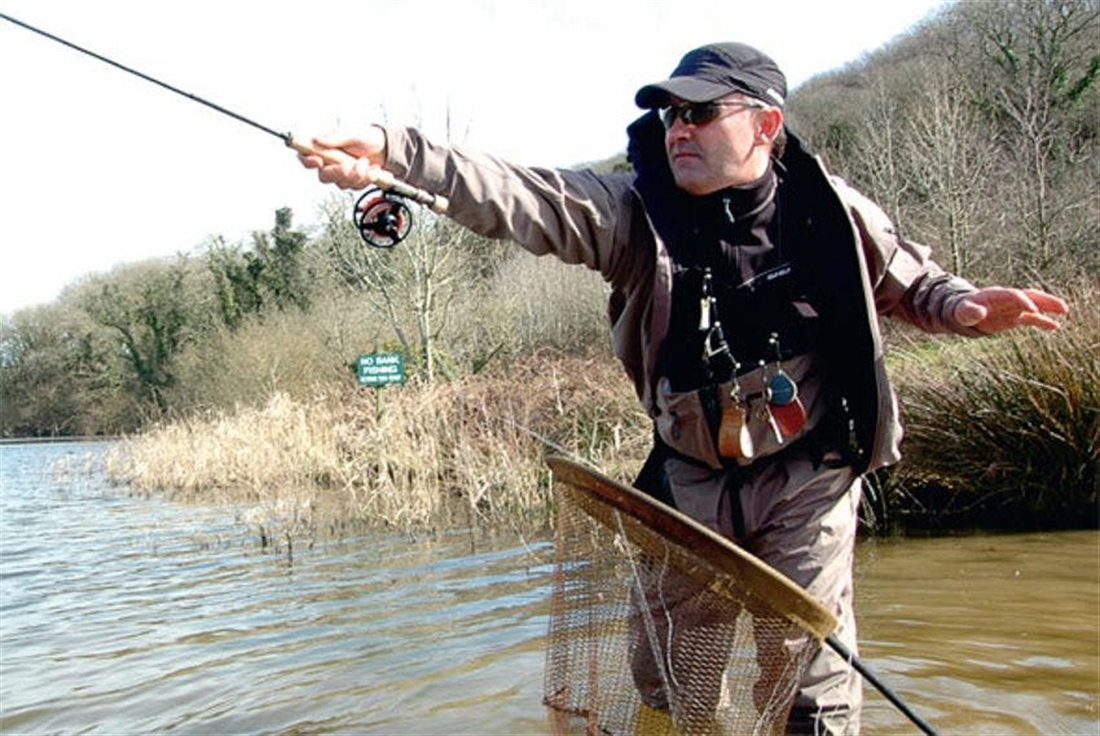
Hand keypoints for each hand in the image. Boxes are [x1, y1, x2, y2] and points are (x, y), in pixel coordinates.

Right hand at [297, 127, 386, 189]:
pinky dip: (366, 179)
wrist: (384, 147)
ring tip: (365, 162)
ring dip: (356, 175)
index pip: (305, 157)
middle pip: (324, 176)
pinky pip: (355, 187)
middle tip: (350, 164)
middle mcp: (330, 162)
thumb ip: (335, 137)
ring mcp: (341, 174)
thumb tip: (317, 140)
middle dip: (338, 172)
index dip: (308, 162)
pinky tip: (372, 169)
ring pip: (341, 184)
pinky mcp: (353, 182)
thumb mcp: (351, 132)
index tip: (318, 161)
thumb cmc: (366, 137)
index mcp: (324, 148)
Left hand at [954, 287, 1068, 333]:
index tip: (1032, 310)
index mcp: (996, 296)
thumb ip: (970, 312)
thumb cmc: (963, 310)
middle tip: (1061, 306)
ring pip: (1035, 305)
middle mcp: (1008, 300)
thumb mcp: (963, 312)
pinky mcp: (1015, 317)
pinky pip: (1032, 318)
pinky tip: (1056, 326)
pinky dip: (1043, 321)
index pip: (1013, 295)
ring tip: (1065, 311)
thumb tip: (979, 313)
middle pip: (1030, 296)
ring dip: (1049, 307)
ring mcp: (1013, 308)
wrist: (965, 313)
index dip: (1022, 301)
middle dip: (1045, 300)